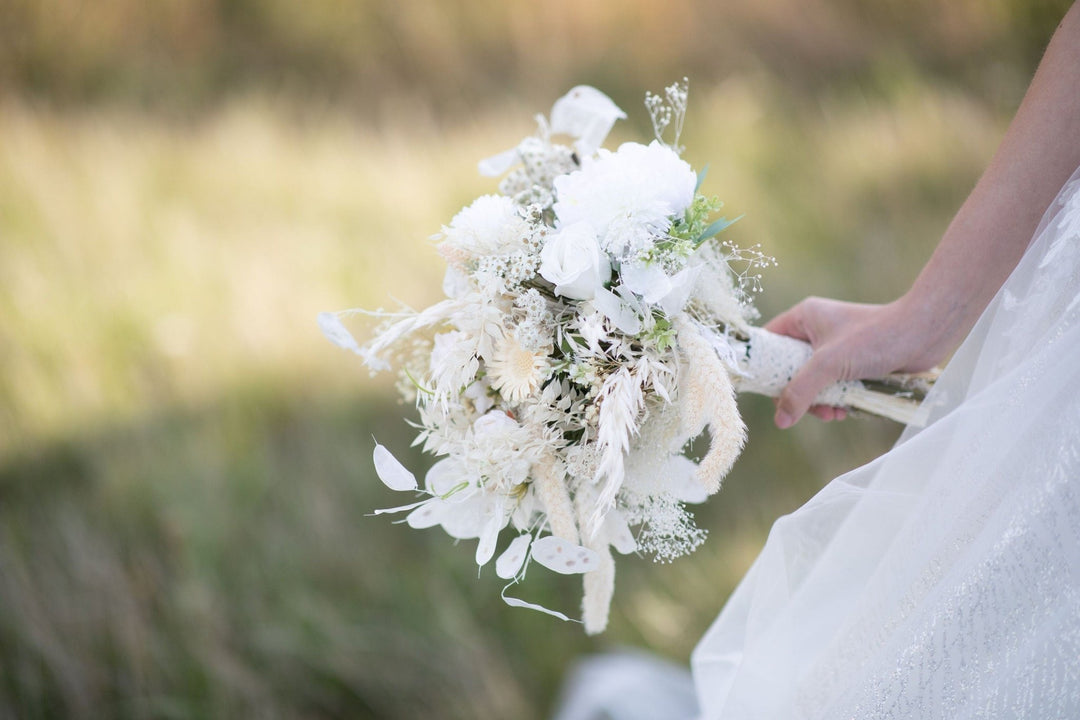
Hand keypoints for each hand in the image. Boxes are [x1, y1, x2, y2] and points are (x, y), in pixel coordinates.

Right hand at [764, 296, 942, 427]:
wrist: (924, 334)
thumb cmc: (875, 338)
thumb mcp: (829, 365)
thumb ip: (800, 392)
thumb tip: (780, 420)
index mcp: (804, 317)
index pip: (768, 340)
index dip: (762, 366)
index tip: (763, 390)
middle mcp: (816, 330)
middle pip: (788, 367)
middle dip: (797, 393)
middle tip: (803, 409)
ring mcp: (835, 346)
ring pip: (812, 381)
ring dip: (818, 402)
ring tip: (831, 414)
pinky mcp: (853, 362)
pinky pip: (833, 385)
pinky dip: (835, 400)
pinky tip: (845, 411)